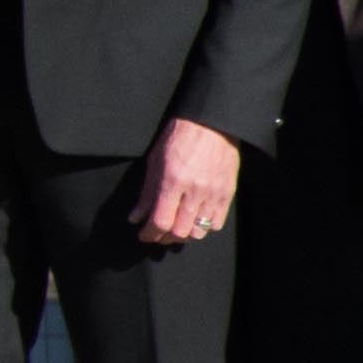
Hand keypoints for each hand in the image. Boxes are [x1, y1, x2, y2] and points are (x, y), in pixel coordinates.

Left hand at [133, 116, 240, 246]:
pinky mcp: (227, 194)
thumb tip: (135, 218)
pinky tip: (195, 220)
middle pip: (179, 232)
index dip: (149, 234)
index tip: (143, 235)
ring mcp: (213, 194)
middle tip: (157, 234)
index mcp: (172, 181)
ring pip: (199, 231)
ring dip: (184, 235)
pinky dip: (204, 227)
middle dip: (164, 238)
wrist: (212, 124)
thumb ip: (146, 193)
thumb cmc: (178, 138)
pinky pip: (217, 223)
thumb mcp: (154, 162)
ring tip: (175, 229)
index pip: (160, 221)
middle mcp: (194, 191)